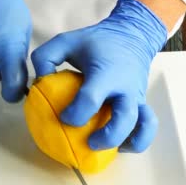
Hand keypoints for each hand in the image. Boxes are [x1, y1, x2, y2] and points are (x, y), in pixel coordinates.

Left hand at [31, 0, 167, 151]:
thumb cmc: (96, 43)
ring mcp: (136, 98)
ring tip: (108, 148)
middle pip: (124, 119)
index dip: (75, 113)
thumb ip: (46, 57)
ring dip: (128, 143)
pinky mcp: (141, 105)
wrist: (132, 36)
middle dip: (107, 137)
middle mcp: (125, 88)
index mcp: (105, 73)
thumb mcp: (67, 41)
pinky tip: (120, 146)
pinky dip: (138, 140)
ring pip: (143, 126)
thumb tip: (38, 82)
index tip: (63, 117)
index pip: (91, 98)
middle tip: (89, 142)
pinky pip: (147, 127)